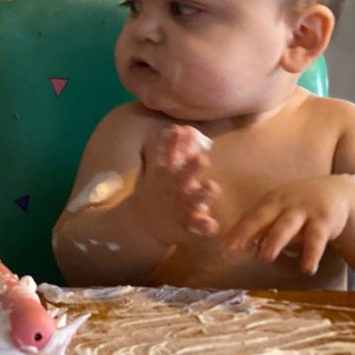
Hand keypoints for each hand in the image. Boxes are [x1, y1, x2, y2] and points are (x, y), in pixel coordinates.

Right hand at [133, 125, 219, 243]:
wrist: (141, 224)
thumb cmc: (157, 191)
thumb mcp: (160, 170)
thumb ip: (172, 150)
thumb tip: (180, 127)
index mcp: (166, 175)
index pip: (168, 156)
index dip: (173, 143)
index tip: (179, 130)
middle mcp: (173, 189)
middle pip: (182, 177)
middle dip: (191, 168)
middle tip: (201, 158)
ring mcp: (180, 208)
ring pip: (193, 200)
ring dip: (202, 194)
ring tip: (212, 187)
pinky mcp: (186, 226)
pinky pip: (197, 227)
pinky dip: (204, 226)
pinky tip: (212, 224)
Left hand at [223, 176, 352, 274]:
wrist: (337, 191)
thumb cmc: (299, 206)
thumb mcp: (279, 209)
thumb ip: (262, 227)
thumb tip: (240, 248)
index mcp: (269, 201)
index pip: (249, 217)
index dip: (236, 231)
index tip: (223, 246)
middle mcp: (284, 204)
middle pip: (262, 217)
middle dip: (247, 231)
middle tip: (233, 248)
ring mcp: (304, 211)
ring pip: (286, 226)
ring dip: (274, 241)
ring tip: (265, 258)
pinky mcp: (324, 221)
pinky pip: (316, 239)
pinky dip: (311, 254)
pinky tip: (307, 269)